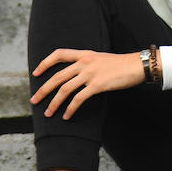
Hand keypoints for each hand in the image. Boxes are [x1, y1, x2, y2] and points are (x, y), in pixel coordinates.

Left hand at [31, 49, 146, 118]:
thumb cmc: (122, 64)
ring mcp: (91, 73)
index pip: (59, 54)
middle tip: (34, 100)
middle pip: (57, 77)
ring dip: (54, 103)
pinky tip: (67, 116)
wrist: (137, 66)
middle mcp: (85, 62)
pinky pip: (78, 99)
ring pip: (64, 90)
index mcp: (85, 54)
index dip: (45, 63)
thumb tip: (77, 74)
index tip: (36, 73)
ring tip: (48, 113)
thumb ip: (88, 63)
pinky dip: (70, 109)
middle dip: (43, 90)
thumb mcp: (102, 58)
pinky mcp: (97, 85)